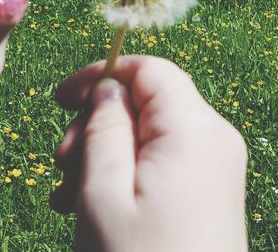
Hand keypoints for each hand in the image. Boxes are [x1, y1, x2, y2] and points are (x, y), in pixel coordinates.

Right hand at [51, 55, 247, 251]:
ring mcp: (220, 168)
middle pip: (151, 101)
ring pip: (153, 134)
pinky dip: (128, 174)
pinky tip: (90, 208)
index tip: (58, 100)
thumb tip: (107, 87)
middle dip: (99, 123)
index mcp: (194, 130)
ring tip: (68, 197)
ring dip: (106, 154)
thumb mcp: (103, 194)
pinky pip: (167, 163)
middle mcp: (217, 139)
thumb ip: (102, 130)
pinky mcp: (215, 194)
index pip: (151, 70)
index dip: (102, 74)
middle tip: (61, 165)